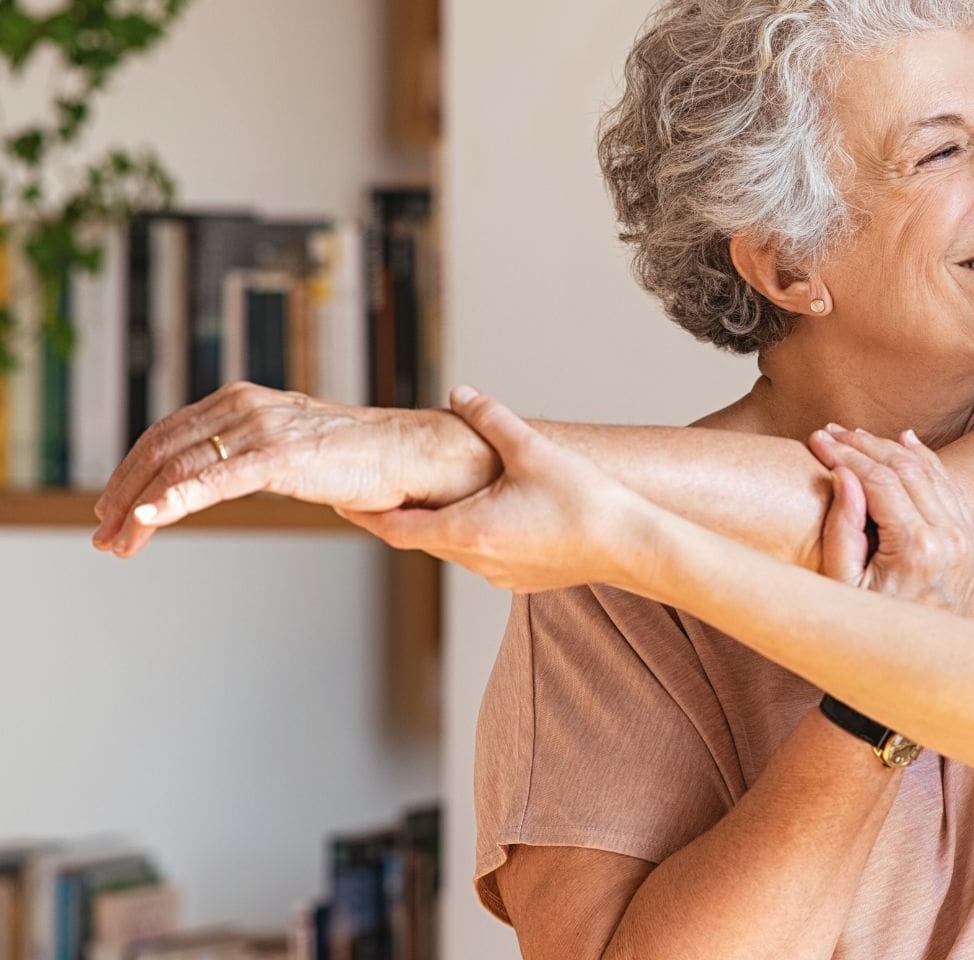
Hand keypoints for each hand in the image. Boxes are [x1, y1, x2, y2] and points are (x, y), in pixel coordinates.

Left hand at [92, 382, 498, 557]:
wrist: (413, 454)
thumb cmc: (360, 459)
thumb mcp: (290, 449)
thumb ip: (251, 455)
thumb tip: (217, 482)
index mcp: (242, 400)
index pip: (166, 435)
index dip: (130, 474)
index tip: (113, 511)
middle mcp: (244, 405)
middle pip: (161, 450)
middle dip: (124, 496)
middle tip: (104, 537)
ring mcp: (262, 428)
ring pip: (178, 468)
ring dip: (139, 510)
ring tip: (120, 544)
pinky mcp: (282, 455)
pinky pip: (216, 479)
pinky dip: (174, 499)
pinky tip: (149, 519)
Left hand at [342, 385, 647, 592]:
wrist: (631, 546)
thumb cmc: (585, 502)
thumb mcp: (532, 449)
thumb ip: (490, 418)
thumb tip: (460, 393)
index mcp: (467, 530)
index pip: (395, 528)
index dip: (365, 515)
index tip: (342, 503)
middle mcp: (476, 560)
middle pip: (422, 538)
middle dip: (402, 515)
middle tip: (383, 492)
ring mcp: (500, 575)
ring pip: (454, 548)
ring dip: (442, 524)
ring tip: (440, 498)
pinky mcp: (523, 579)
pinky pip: (484, 556)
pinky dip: (474, 535)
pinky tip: (494, 514)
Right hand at [806, 425, 973, 612]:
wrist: (914, 670)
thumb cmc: (869, 630)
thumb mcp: (842, 586)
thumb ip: (843, 529)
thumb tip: (844, 474)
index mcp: (916, 549)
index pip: (879, 480)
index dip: (845, 455)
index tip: (818, 441)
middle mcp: (950, 540)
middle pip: (906, 469)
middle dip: (865, 445)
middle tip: (832, 432)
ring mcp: (967, 542)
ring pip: (931, 473)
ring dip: (894, 448)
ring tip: (858, 435)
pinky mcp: (972, 545)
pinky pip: (951, 490)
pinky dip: (929, 463)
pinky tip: (906, 442)